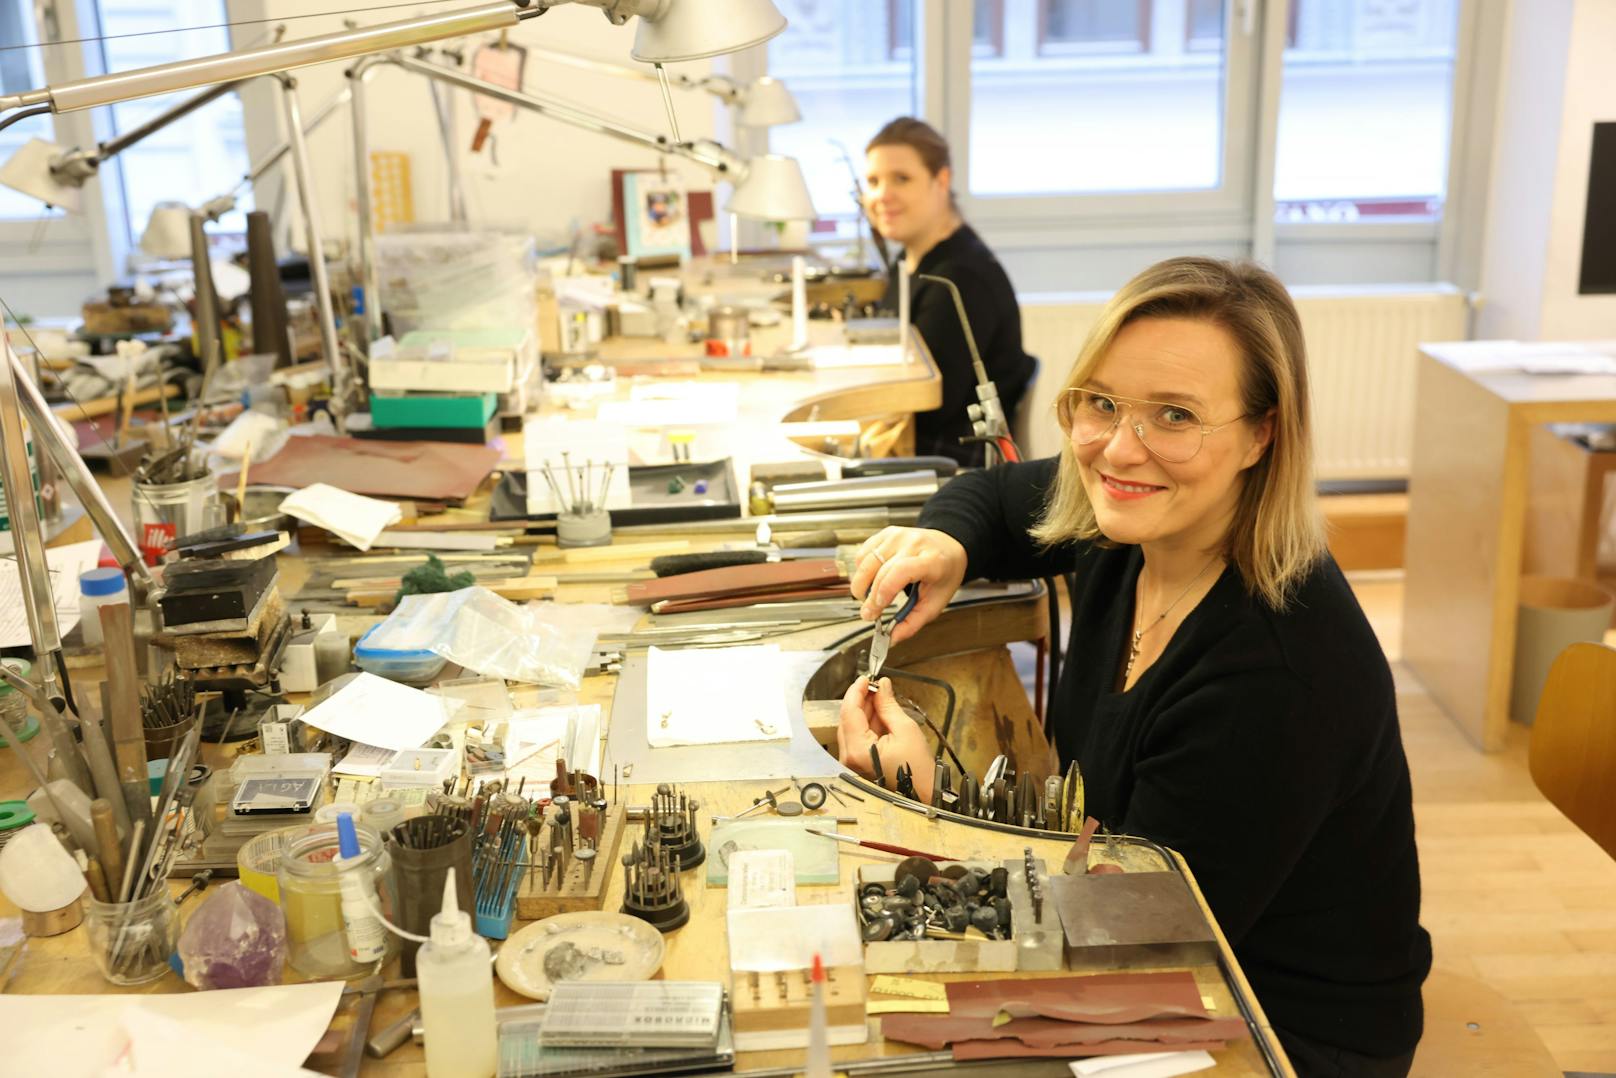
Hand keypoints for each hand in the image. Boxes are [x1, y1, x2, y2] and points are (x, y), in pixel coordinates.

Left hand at [836, 676, 933, 803]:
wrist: (924, 795)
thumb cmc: (918, 770)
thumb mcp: (905, 729)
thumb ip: (888, 705)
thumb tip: (882, 686)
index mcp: (858, 750)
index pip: (849, 711)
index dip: (857, 691)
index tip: (866, 678)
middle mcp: (849, 758)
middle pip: (847, 718)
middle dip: (861, 699)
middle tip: (876, 686)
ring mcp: (851, 762)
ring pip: (851, 727)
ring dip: (864, 711)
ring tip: (881, 699)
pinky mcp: (857, 764)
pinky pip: (857, 737)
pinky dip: (866, 724)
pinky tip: (880, 715)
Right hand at [849, 527, 966, 646]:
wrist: (948, 547)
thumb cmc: (944, 574)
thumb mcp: (936, 603)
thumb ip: (913, 622)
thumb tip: (891, 638)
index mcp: (932, 560)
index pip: (901, 571)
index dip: (884, 591)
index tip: (877, 610)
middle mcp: (914, 543)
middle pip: (880, 569)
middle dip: (869, 597)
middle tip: (869, 614)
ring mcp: (898, 535)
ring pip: (866, 561)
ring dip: (861, 584)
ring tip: (869, 598)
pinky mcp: (886, 533)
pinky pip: (863, 553)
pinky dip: (862, 571)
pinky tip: (872, 579)